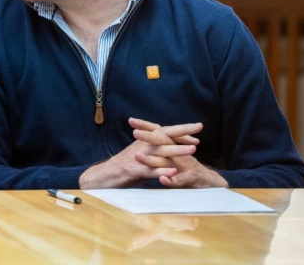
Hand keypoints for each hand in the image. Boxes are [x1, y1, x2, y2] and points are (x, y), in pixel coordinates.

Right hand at [79, 122, 197, 187]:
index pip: (164, 131)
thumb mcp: (140, 154)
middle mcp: (142, 146)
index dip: (180, 130)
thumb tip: (166, 147)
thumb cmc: (123, 166)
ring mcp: (138, 158)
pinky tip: (173, 172)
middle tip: (199, 127)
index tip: (196, 129)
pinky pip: (150, 170)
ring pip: (160, 152)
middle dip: (182, 131)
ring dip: (177, 150)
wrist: (104, 175)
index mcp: (143, 141)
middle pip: (164, 135)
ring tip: (192, 150)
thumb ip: (153, 151)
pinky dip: (162, 171)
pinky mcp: (134, 170)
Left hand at [129, 118, 227, 187]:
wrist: (208, 183)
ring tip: (137, 156)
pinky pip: (178, 180)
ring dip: (152, 160)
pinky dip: (170, 179)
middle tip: (135, 133)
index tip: (130, 120)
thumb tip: (144, 145)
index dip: (145, 127)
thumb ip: (160, 153)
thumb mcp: (171, 160)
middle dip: (149, 137)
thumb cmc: (186, 170)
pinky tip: (162, 179)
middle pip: (164, 142)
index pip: (159, 133)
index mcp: (173, 147)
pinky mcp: (189, 179)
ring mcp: (184, 165)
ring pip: (167, 161)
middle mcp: (179, 152)